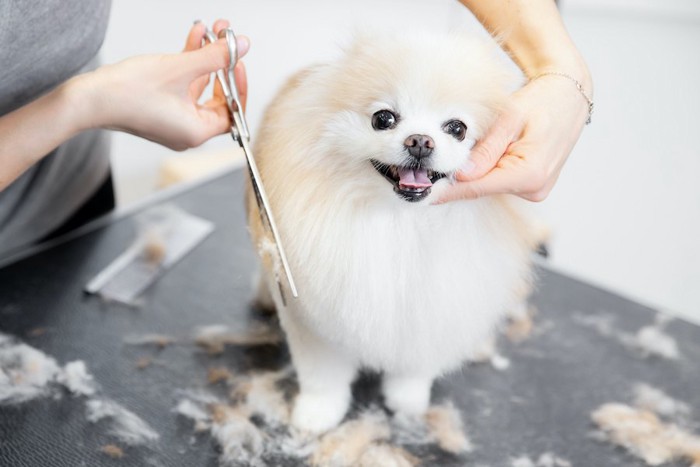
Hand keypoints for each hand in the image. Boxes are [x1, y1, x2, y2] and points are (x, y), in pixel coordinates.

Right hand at [72, 19, 248, 149]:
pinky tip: (193, 36)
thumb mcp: (180, 69)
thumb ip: (215, 57)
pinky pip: (182, 85)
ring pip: (198, 86)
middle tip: (226, 41)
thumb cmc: (128, 93)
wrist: (88, 99)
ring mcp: (173, 120)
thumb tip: (241, 46)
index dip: (238, 86)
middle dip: (221, 65)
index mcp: (196, 132)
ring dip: (204, 57)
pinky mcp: (160, 108)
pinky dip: (187, 63)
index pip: (231, 113)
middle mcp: (186, 131)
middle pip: (216, 97)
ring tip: (210, 30)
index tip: (237, 62)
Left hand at [437, 72, 590, 202]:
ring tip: (475, 145)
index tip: (426, 192)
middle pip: (481, 188)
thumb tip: (460, 174)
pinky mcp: (532, 187)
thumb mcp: (509, 119)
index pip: (478, 187)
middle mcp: (535, 188)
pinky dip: (487, 169)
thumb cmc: (542, 101)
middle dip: (459, 176)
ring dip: (475, 170)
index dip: (449, 189)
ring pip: (488, 185)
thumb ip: (485, 149)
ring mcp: (535, 190)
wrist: (568, 98)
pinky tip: (488, 151)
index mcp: (530, 173)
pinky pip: (498, 181)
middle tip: (436, 162)